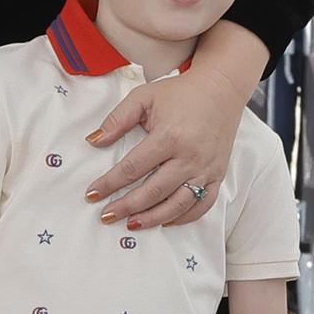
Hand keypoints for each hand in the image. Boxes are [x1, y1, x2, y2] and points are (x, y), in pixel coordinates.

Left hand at [85, 61, 247, 230]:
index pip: (132, 168)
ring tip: (131, 224)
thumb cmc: (180, 94)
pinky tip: (165, 221)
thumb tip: (94, 141)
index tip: (92, 194)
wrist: (221, 90)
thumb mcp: (144, 97)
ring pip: (177, 204)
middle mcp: (189, 157)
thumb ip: (117, 119)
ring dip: (152, 218)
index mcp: (169, 136)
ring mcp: (206, 169)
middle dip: (127, 207)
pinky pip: (202, 205)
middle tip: (107, 215)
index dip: (109, 184)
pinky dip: (184, 217)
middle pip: (153, 192)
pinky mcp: (217, 175)